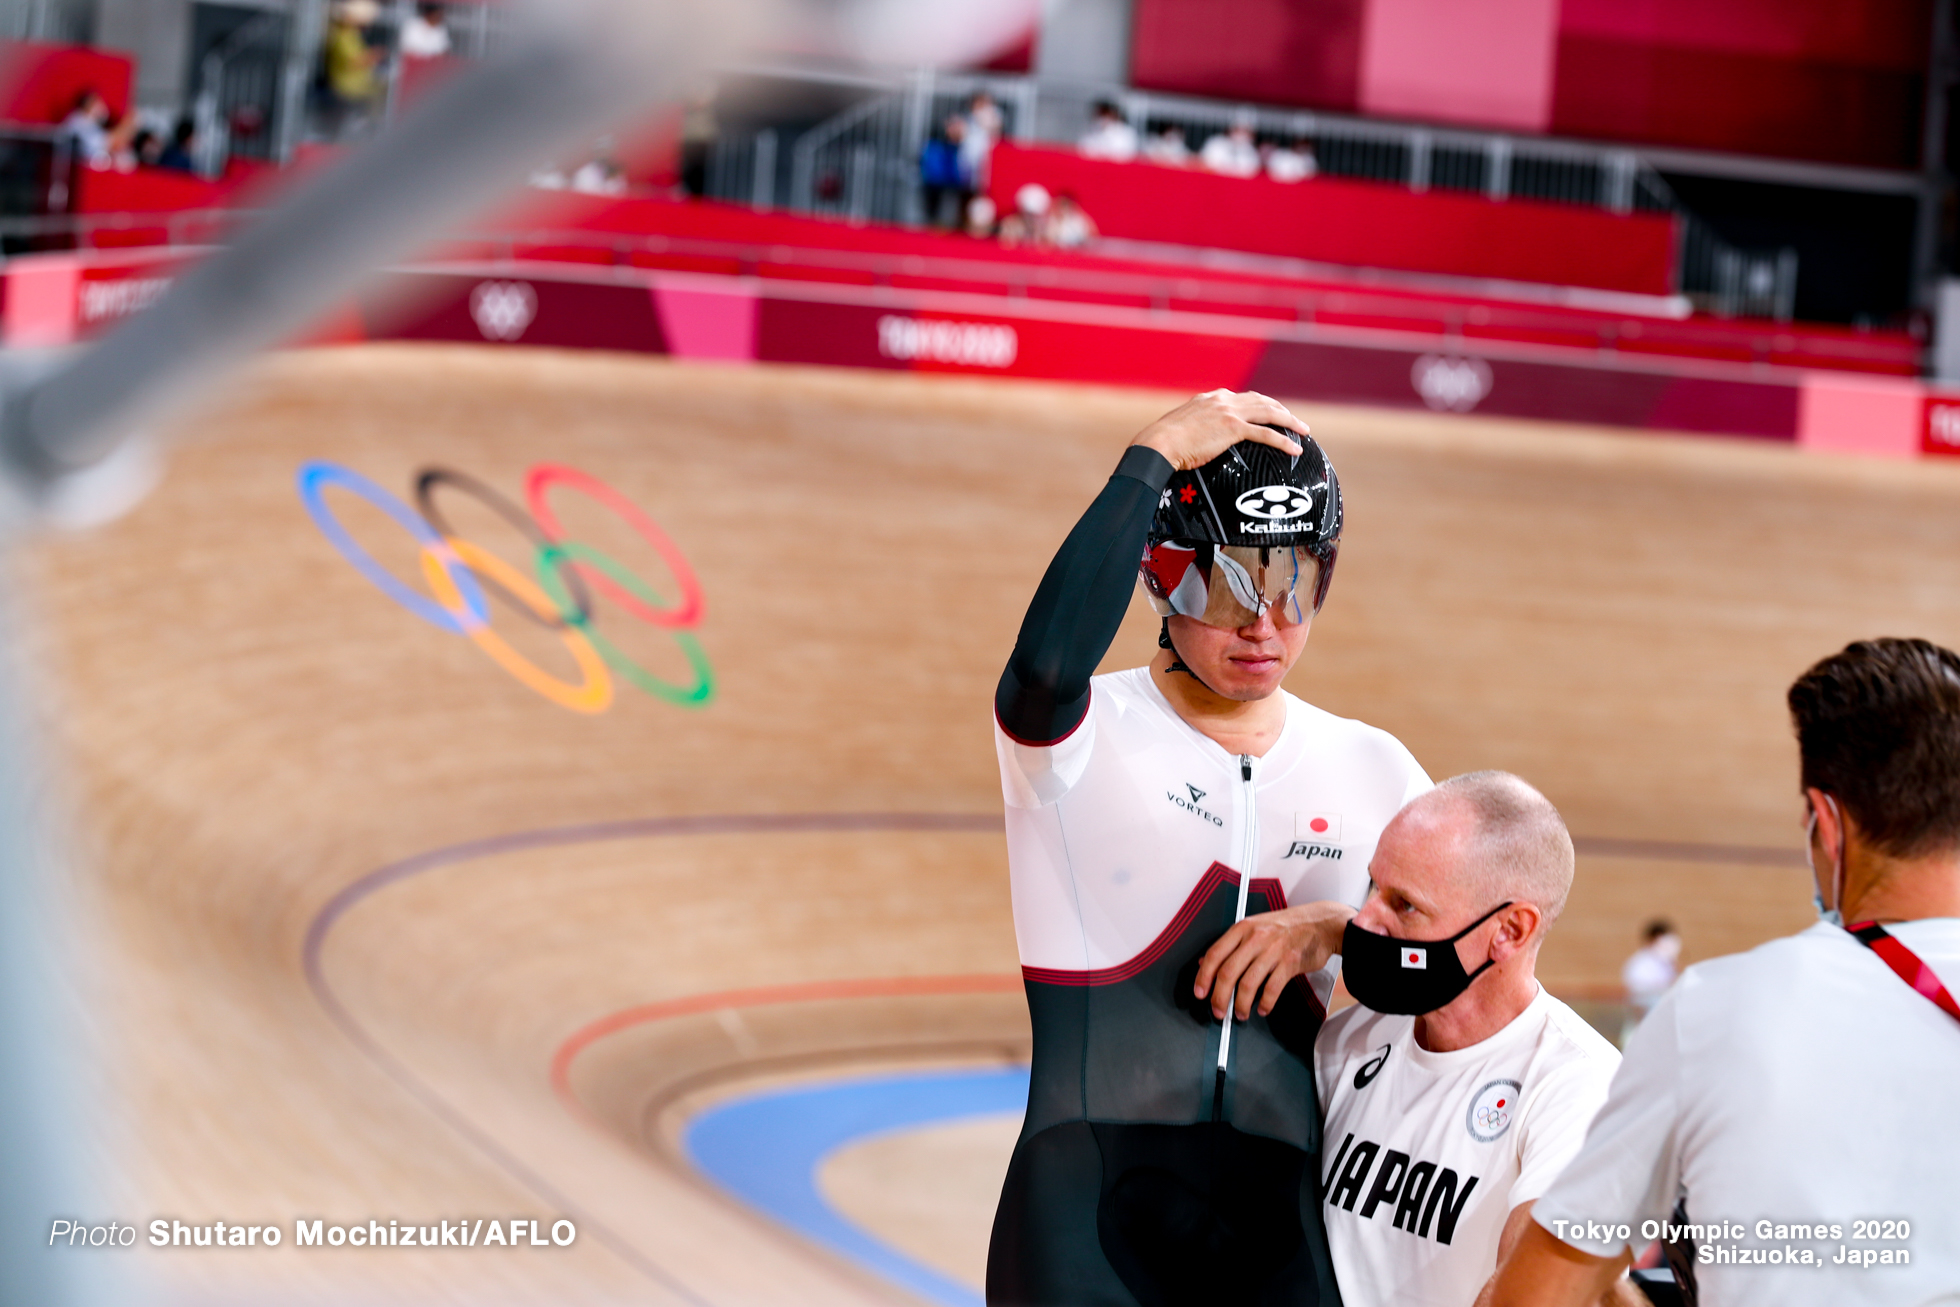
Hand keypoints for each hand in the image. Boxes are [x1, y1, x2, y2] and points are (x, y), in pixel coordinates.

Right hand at [1131, 390, 1306, 470]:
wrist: (1158, 443)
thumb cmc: (1164, 442)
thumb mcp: (1183, 426)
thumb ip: (1197, 427)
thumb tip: (1199, 439)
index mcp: (1212, 398)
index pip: (1244, 398)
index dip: (1262, 404)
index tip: (1272, 412)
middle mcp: (1223, 400)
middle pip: (1262, 401)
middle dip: (1282, 410)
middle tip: (1295, 422)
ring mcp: (1229, 413)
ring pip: (1269, 413)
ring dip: (1290, 422)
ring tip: (1304, 431)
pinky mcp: (1232, 429)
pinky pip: (1265, 433)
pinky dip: (1283, 440)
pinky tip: (1294, 448)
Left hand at [1193, 900, 1354, 1020]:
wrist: (1321, 923)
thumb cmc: (1288, 926)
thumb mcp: (1255, 926)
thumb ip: (1231, 944)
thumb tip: (1205, 963)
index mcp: (1243, 928)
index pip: (1214, 954)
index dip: (1203, 977)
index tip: (1200, 993)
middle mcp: (1255, 938)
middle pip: (1228, 972)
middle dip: (1219, 997)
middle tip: (1218, 1010)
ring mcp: (1273, 950)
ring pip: (1248, 983)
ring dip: (1241, 1004)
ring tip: (1240, 1013)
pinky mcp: (1290, 962)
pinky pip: (1272, 988)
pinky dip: (1265, 1003)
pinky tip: (1262, 1009)